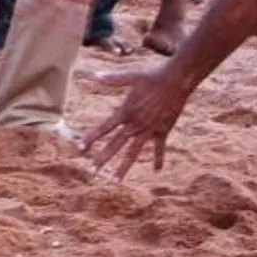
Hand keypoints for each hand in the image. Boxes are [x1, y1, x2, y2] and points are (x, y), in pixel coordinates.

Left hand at [83, 64, 190, 181]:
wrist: (176, 82)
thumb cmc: (152, 78)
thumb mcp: (130, 77)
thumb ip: (111, 79)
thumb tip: (94, 76)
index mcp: (125, 112)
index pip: (104, 128)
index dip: (91, 138)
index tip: (80, 148)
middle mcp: (135, 124)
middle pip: (115, 145)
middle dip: (103, 158)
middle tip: (92, 171)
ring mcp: (149, 130)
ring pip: (133, 153)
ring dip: (123, 167)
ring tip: (115, 181)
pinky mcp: (162, 132)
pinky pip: (159, 149)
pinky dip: (158, 159)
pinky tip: (157, 171)